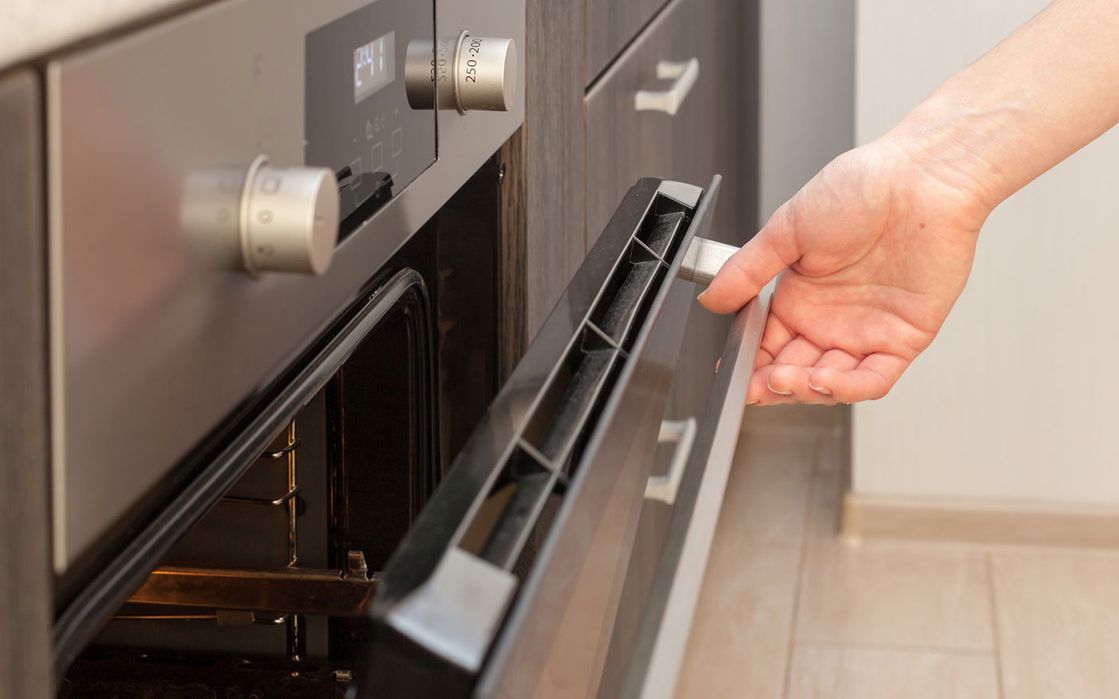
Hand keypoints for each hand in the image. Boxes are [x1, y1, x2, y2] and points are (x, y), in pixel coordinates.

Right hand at [699, 136, 992, 404]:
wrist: (921, 178)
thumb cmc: (862, 188)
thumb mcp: (785, 228)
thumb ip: (747, 270)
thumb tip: (711, 299)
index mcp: (801, 296)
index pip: (767, 346)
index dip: (749, 365)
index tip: (731, 373)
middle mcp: (832, 319)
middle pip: (795, 371)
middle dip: (772, 385)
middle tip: (755, 383)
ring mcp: (867, 331)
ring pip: (831, 383)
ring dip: (805, 390)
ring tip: (783, 380)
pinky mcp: (904, 338)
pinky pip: (874, 379)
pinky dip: (847, 388)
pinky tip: (823, 381)